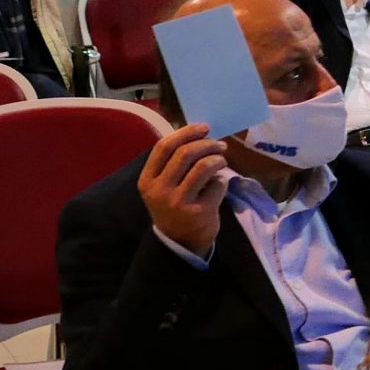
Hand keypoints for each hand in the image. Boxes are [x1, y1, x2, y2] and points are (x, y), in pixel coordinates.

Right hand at [139, 124, 230, 256]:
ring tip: (221, 161)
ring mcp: (178, 202)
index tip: (204, 127)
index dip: (185, 132)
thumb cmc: (174, 205)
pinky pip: (217, 184)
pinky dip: (222, 181)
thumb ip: (174, 162)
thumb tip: (198, 132)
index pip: (164, 147)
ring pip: (203, 167)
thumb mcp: (163, 185)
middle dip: (207, 144)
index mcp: (147, 180)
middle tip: (220, 145)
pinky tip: (218, 186)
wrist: (180, 242)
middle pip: (185, 154)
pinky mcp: (199, 212)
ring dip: (217, 159)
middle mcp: (159, 191)